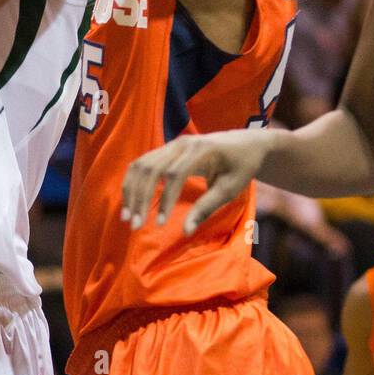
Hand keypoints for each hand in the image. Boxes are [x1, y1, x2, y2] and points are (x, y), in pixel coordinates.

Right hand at [122, 129, 272, 234]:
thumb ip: (207, 207)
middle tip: (135, 225)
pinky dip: (134, 181)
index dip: (165, 200)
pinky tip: (131, 201)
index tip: (160, 224)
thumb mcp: (231, 188)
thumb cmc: (242, 166)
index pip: (174, 175)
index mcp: (200, 150)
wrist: (247, 143)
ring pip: (142, 164)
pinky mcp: (168, 149)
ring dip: (131, 190)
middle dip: (140, 198)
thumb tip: (186, 231)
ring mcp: (173, 144)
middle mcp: (182, 143)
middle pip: (152, 168)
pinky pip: (144, 162)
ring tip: (126, 217)